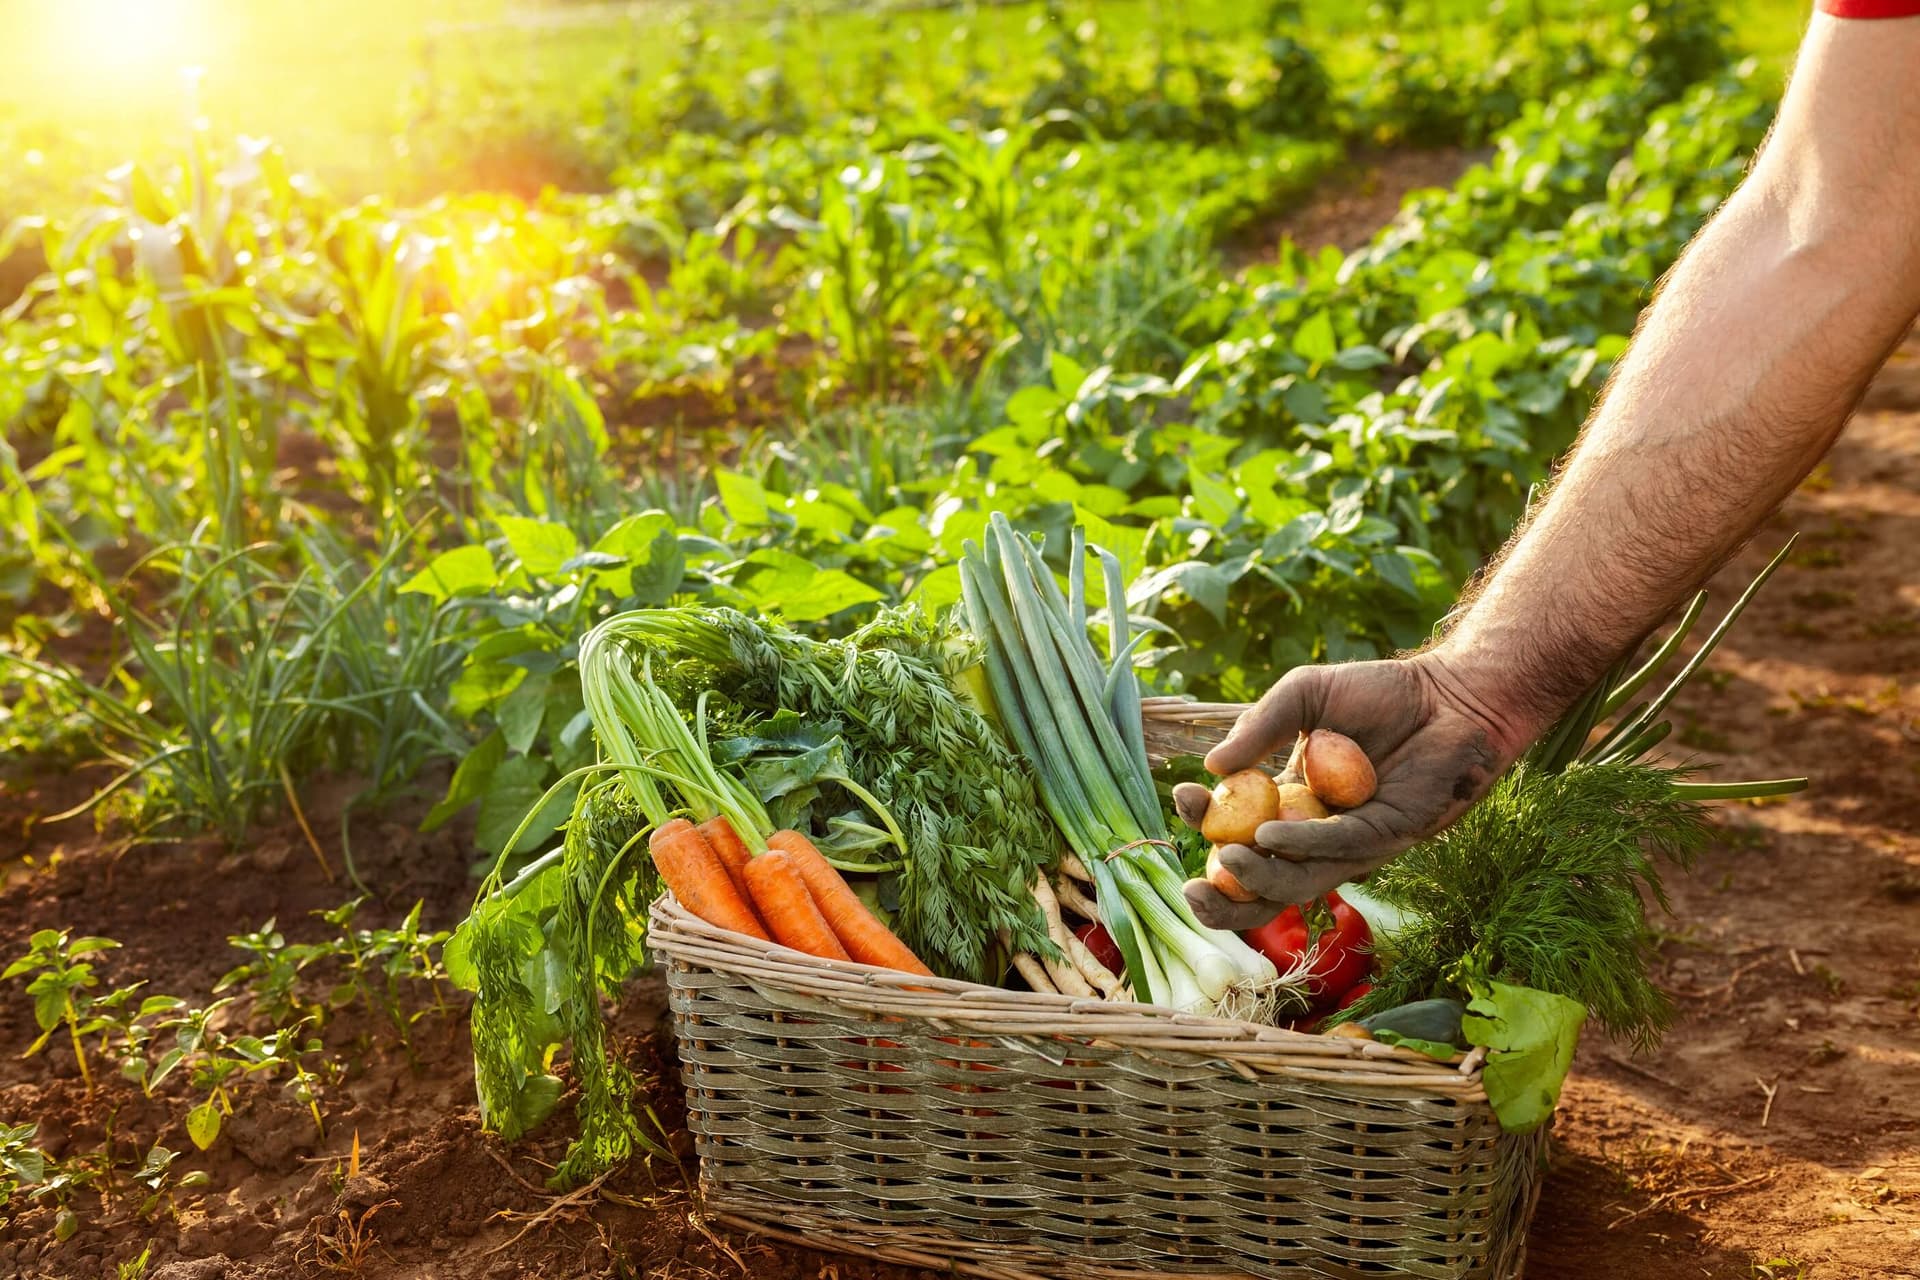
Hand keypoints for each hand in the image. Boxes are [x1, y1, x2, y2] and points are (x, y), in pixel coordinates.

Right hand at [1178, 652, 1533, 929]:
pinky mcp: (1386, 839)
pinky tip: (1268, 839)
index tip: (1182, 798)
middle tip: (1191, 889)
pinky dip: (1300, 849)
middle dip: (1222, 897)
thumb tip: (1210, 766)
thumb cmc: (1378, 693)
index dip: (1205, 823)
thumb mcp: (1304, 695)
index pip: (1236, 829)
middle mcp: (1315, 833)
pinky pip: (1337, 852)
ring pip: (1297, 882)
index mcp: (1288, 802)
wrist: (1449, 695)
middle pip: (1260, 884)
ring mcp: (1351, 843)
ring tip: (1226, 861)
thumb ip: (1259, 725)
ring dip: (1258, 881)